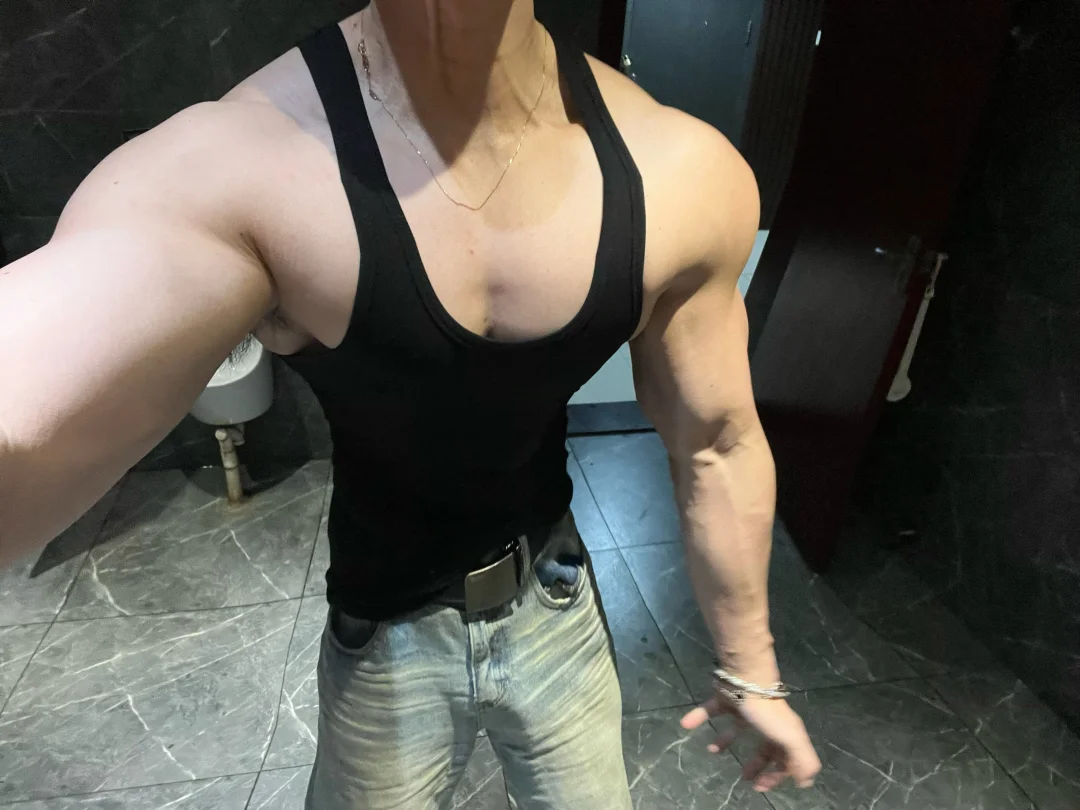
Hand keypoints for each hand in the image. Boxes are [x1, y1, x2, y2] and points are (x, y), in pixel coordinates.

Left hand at [681, 693, 820, 792]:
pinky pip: (710, 710)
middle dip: (756, 764)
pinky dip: (697, 716)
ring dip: (724, 740)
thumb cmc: (767, 712)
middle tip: (744, 778)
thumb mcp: (791, 739)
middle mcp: (765, 720)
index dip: (776, 775)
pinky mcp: (725, 698)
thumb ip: (802, 760)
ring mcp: (744, 708)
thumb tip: (806, 782)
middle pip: (763, 746)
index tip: (761, 788)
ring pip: (736, 728)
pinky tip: (686, 724)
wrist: (745, 678)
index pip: (784, 758)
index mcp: (783, 732)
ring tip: (711, 749)